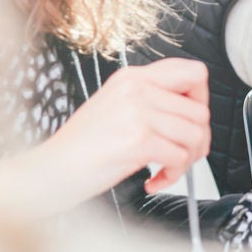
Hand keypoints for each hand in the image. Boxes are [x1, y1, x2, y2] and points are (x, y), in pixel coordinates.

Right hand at [51, 58, 211, 196]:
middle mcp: (137, 89)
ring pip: (195, 135)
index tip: (191, 120)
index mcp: (133, 77)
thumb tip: (191, 113)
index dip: (202, 99)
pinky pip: (180, 157)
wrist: (49, 170)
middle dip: (198, 139)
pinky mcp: (138, 139)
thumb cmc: (80, 147)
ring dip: (187, 160)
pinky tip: (156, 179)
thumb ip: (151, 101)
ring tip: (167, 169)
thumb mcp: (116, 107)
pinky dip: (174, 174)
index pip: (193, 72)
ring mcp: (138, 112)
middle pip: (200, 110)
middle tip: (183, 154)